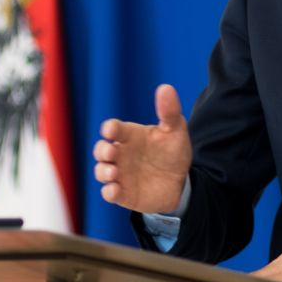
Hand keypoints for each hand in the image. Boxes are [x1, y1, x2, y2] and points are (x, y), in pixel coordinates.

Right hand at [93, 84, 191, 214]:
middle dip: (101, 150)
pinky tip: (115, 190)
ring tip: (113, 173)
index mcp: (129, 136)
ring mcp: (119, 174)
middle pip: (101, 149)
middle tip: (110, 152)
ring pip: (101, 171)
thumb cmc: (172, 153)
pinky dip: (109, 191)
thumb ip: (169, 111)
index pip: (114, 129)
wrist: (180, 182)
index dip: (110, 128)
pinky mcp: (122, 193)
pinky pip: (108, 193)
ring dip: (103, 171)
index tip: (110, 130)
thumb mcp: (175, 131)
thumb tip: (166, 88)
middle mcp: (120, 154)